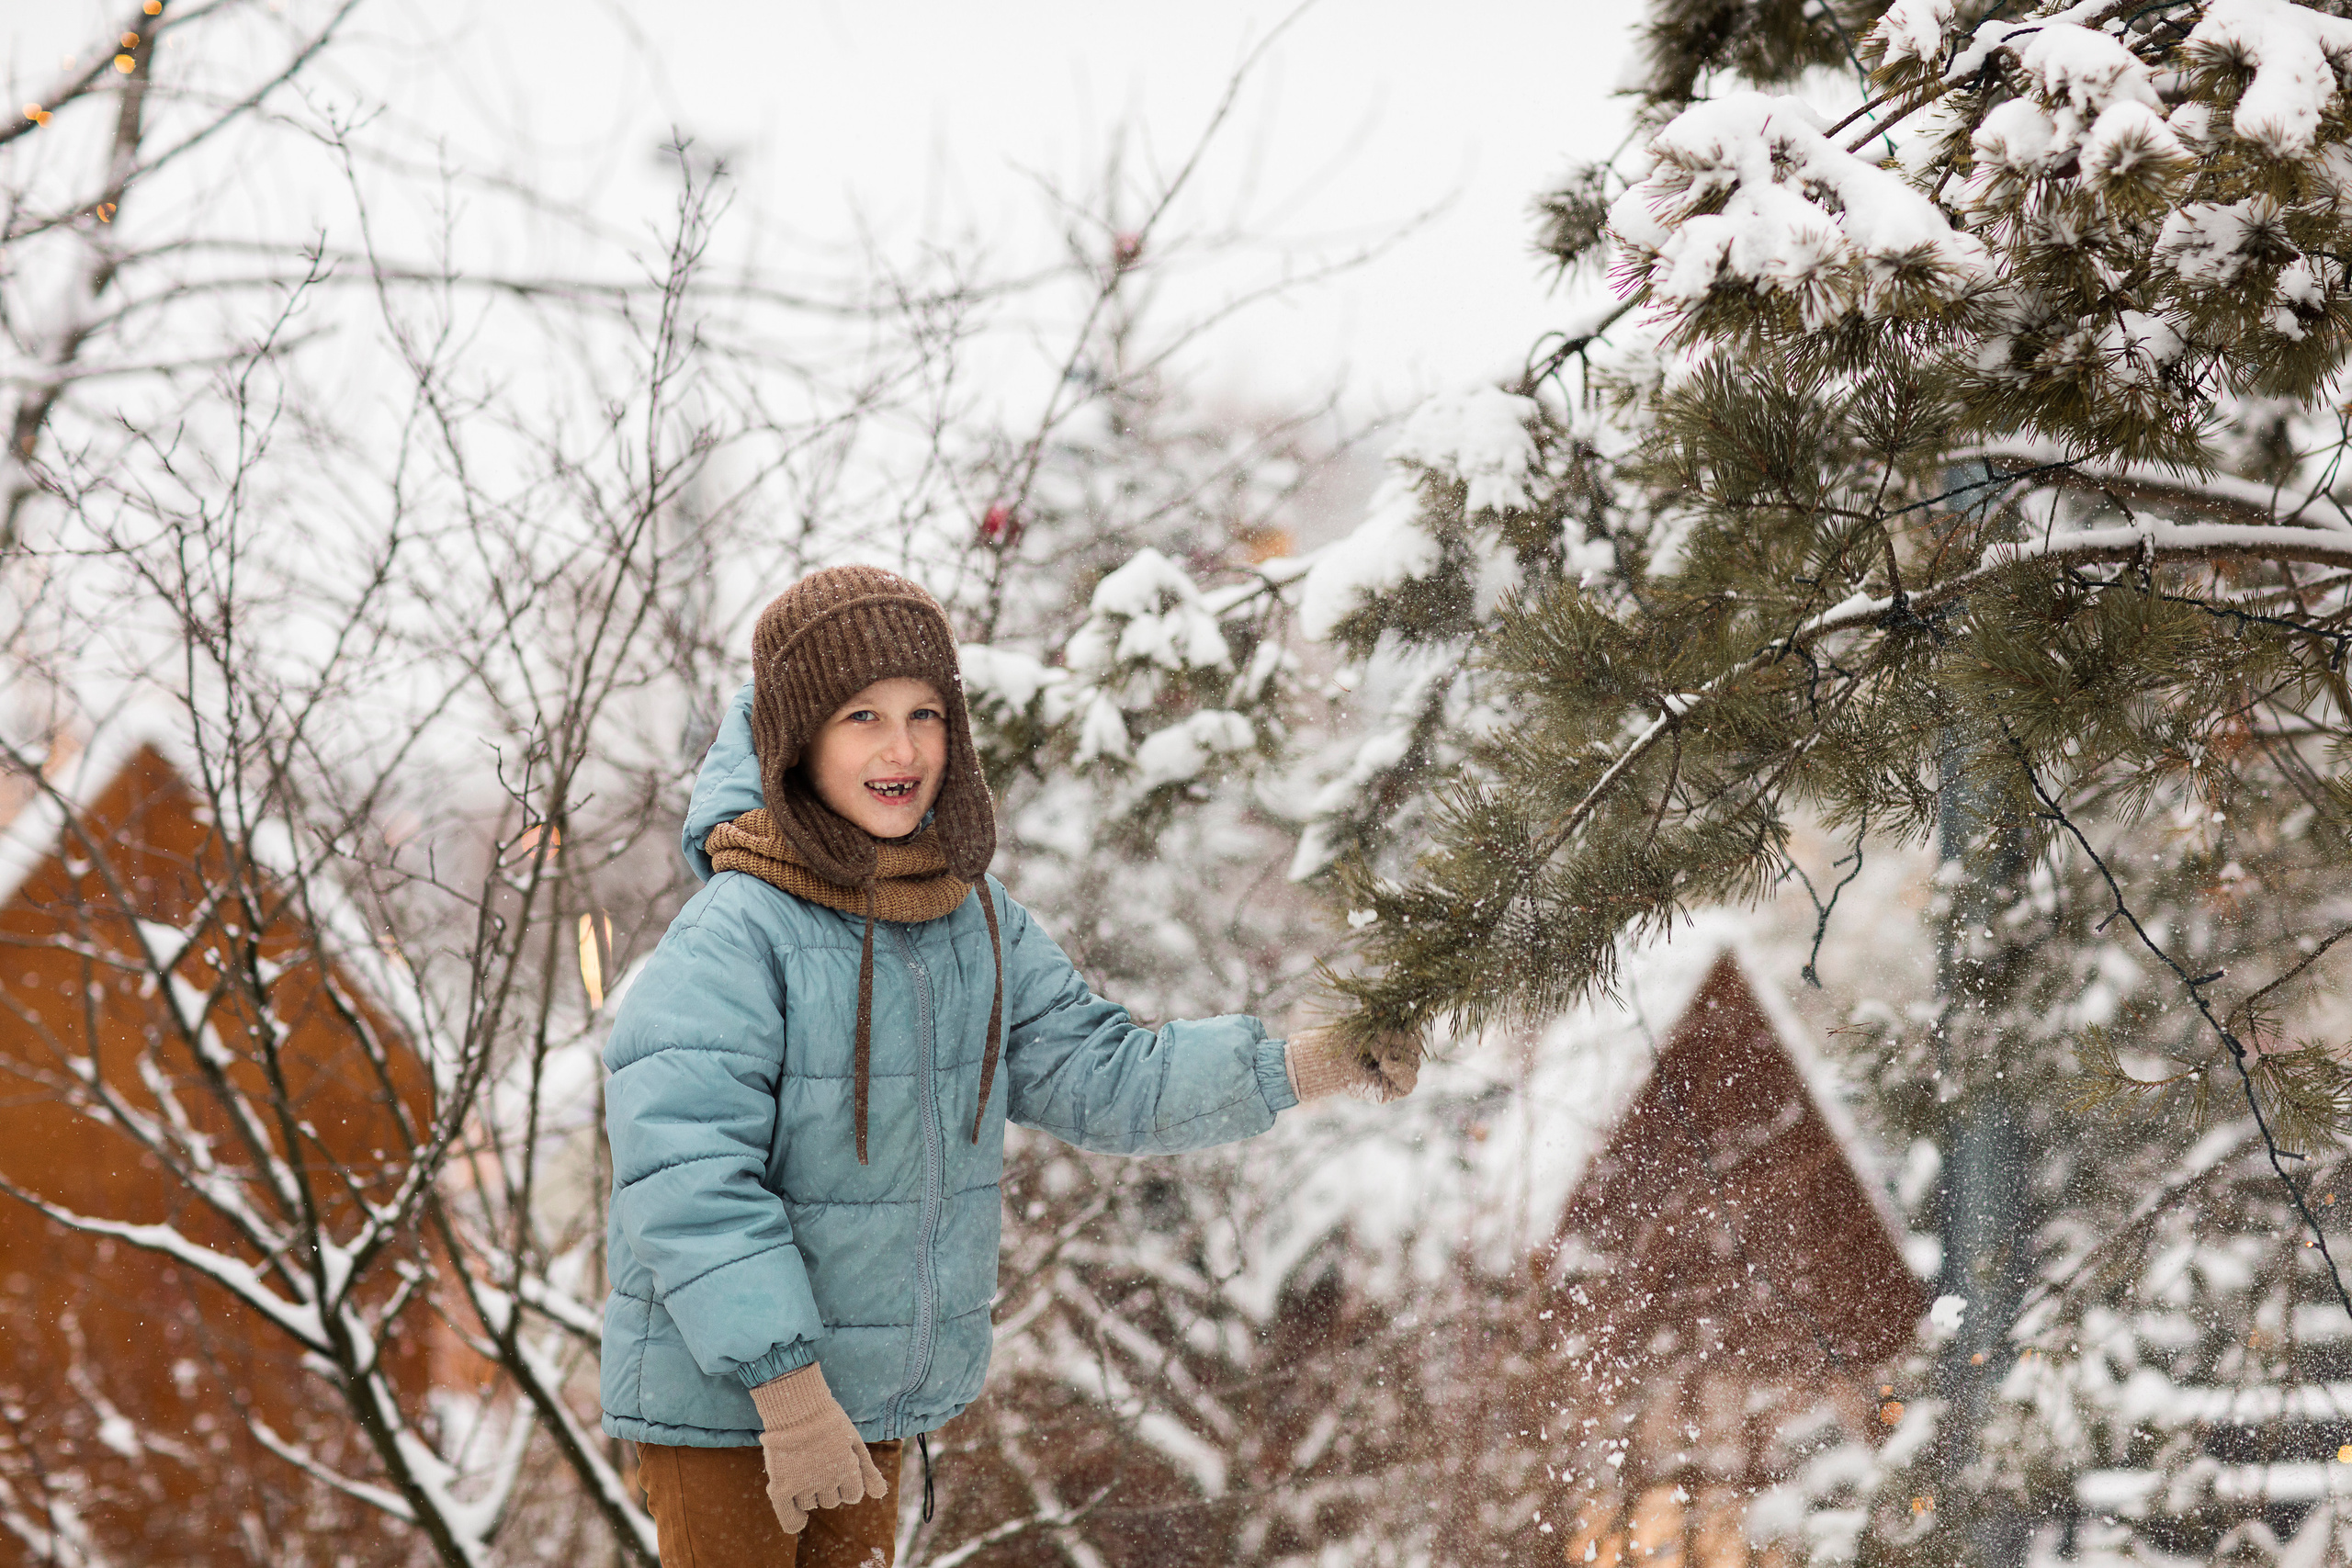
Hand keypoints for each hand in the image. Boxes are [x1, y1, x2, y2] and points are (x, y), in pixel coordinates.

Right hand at [749, 1362, 886, 1533]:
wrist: (794, 1404)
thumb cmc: (828, 1420)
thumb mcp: (855, 1441)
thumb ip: (868, 1470)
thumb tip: (881, 1494)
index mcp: (847, 1469)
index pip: (852, 1495)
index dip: (846, 1482)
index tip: (837, 1465)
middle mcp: (827, 1481)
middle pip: (831, 1501)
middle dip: (828, 1485)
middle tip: (818, 1461)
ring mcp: (802, 1485)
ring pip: (810, 1504)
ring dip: (809, 1492)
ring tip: (802, 1466)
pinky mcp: (780, 1487)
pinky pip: (789, 1518)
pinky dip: (795, 1520)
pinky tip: (799, 1516)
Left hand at [1285, 1023, 1420, 1103]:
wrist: (1327, 1058)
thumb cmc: (1343, 1040)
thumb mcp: (1371, 1024)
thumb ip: (1391, 1018)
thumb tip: (1409, 1006)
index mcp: (1394, 1042)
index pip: (1416, 1036)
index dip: (1407, 1029)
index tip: (1390, 1024)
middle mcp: (1397, 1060)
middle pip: (1417, 1050)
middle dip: (1399, 1040)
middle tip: (1376, 1040)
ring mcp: (1395, 1077)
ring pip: (1414, 1064)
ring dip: (1395, 1053)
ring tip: (1373, 1050)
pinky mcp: (1391, 1092)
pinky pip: (1410, 1083)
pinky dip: (1400, 1071)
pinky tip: (1385, 1063)